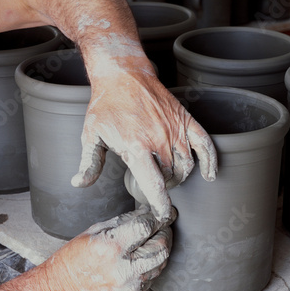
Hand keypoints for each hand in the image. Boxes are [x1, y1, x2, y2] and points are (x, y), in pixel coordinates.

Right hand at [45, 205, 176, 290]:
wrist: (64, 286)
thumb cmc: (75, 257)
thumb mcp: (96, 229)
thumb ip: (124, 221)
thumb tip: (146, 213)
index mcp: (111, 246)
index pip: (146, 226)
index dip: (157, 217)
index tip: (162, 212)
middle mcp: (123, 267)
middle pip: (160, 245)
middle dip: (164, 231)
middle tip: (162, 224)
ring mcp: (129, 283)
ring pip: (162, 261)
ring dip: (162, 246)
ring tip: (154, 238)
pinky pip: (154, 274)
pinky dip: (154, 262)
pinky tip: (146, 255)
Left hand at [70, 42, 217, 221]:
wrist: (123, 75)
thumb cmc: (106, 106)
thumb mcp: (92, 135)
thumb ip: (89, 163)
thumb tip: (79, 184)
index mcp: (136, 147)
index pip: (154, 185)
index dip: (161, 205)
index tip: (163, 215)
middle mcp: (159, 140)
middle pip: (171, 177)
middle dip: (165, 187)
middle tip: (155, 184)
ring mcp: (175, 129)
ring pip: (186, 164)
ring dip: (180, 176)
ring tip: (169, 175)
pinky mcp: (185, 119)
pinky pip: (204, 143)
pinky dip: (210, 160)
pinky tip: (209, 174)